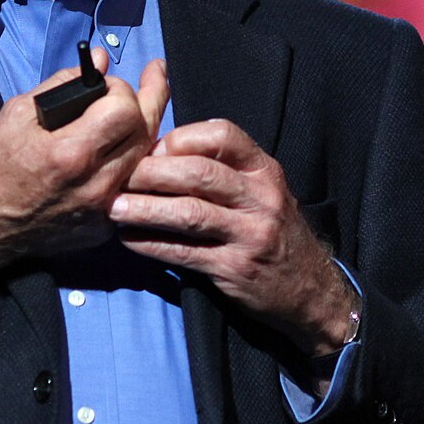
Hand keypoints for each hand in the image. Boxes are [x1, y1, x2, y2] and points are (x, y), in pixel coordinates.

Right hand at [0, 50, 168, 300]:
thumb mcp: (16, 115)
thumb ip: (63, 85)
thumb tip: (100, 61)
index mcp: (70, 153)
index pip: (125, 110)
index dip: (121, 88)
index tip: (107, 84)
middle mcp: (94, 185)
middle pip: (146, 131)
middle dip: (149, 99)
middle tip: (152, 76)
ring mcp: (103, 210)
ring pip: (146, 159)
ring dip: (144, 128)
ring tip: (140, 105)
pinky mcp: (104, 227)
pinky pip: (131, 184)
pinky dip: (131, 159)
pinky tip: (123, 143)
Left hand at [110, 119, 354, 355]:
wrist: (309, 288)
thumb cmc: (273, 232)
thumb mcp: (262, 191)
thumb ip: (223, 171)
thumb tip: (159, 152)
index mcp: (264, 170)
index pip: (222, 134)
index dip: (180, 138)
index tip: (151, 149)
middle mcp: (261, 197)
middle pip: (199, 172)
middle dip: (152, 172)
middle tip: (120, 176)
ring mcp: (250, 233)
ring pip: (190, 212)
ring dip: (146, 208)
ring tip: (114, 208)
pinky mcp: (235, 268)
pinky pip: (185, 252)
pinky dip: (151, 244)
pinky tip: (129, 239)